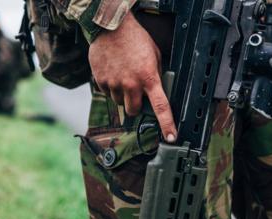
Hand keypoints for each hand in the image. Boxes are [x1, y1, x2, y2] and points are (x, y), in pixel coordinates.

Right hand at [88, 12, 177, 141]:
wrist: (111, 28)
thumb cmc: (135, 39)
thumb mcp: (154, 55)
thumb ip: (155, 74)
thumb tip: (156, 89)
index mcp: (148, 78)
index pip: (161, 106)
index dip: (167, 124)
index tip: (170, 137)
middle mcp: (131, 84)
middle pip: (133, 110)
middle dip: (135, 105)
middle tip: (135, 93)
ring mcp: (114, 83)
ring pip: (119, 102)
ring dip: (121, 94)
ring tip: (122, 75)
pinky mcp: (101, 80)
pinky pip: (106, 92)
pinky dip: (110, 86)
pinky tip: (113, 72)